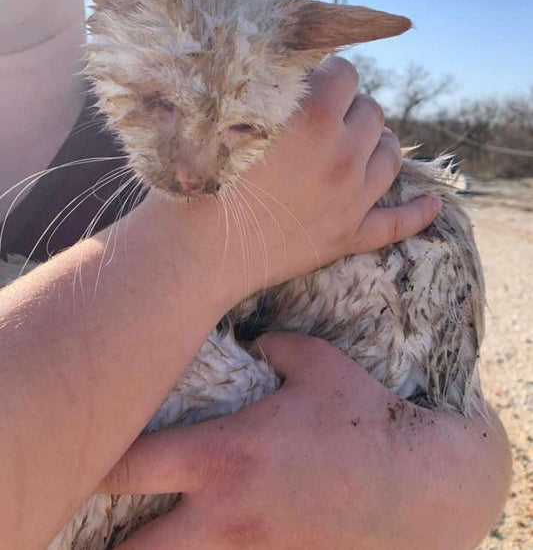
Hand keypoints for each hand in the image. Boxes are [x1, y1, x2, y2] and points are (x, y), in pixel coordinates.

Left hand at [101, 334, 510, 548]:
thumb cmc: (366, 418)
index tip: (82, 448)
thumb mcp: (317, 363)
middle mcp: (224, 516)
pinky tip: (203, 544)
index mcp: (224, 455)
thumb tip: (249, 340)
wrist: (423, 487)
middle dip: (104, 540)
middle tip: (103, 514)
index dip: (93, 460)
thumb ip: (271, 346)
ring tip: (148, 534)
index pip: (127, 465)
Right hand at [163, 56, 439, 307]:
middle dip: (351, 109)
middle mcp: (344, 154)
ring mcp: (352, 199)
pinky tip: (435, 205)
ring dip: (379, 144)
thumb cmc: (199, 179)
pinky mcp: (348, 237)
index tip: (313, 83)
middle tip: (325, 117)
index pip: (346, 74)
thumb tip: (286, 72)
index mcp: (315, 118)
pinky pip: (397, 224)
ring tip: (361, 144)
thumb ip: (264, 92)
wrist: (195, 252)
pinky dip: (418, 214)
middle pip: (373, 113)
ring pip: (391, 157)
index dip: (328, 75)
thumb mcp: (228, 118)